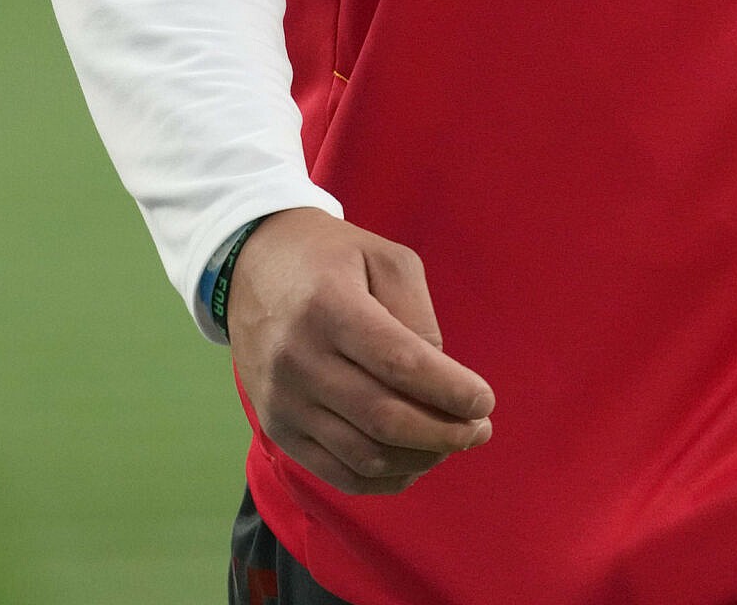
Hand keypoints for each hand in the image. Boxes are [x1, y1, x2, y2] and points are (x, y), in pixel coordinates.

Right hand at [226, 208, 495, 497]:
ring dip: (418, 459)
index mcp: (330, 306)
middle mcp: (299, 359)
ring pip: (363, 455)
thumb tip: (440, 380)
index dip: (449, 390)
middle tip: (479, 429)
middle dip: (444, 433)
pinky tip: (413, 463)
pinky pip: (336, 473)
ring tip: (451, 444)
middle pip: (384, 417)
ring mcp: (284, 400)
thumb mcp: (384, 257)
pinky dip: (383, 480)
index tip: (484, 401)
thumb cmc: (330, 257)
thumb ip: (417, 315)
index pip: (399, 364)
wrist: (252, 264)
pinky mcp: (276, 428)